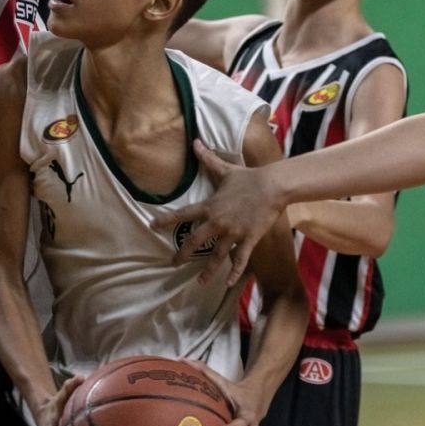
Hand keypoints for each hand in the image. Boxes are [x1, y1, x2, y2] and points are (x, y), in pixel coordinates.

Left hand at [152, 140, 286, 285]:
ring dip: (207, 271)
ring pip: (216, 256)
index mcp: (210, 206)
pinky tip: (229, 284)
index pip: (183, 214)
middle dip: (182, 254)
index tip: (152, 226)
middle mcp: (218, 222)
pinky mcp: (248, 240)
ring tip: (199, 282)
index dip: (166, 220)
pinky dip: (234, 273)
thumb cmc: (248, 177)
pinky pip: (239, 260)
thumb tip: (194, 141)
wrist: (272, 186)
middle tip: (173, 264)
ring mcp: (233, 233)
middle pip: (195, 241)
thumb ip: (207, 158)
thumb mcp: (225, 169)